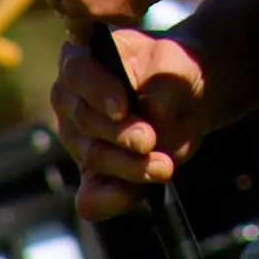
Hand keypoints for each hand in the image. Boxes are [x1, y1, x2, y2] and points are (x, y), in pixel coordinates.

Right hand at [50, 27, 215, 220]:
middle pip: (84, 121)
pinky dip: (111, 200)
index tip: (122, 109)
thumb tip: (152, 114)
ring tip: (163, 166)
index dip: (98, 92)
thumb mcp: (177, 66)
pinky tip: (137, 194)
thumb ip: (164, 87)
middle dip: (119, 135)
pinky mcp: (93, 174)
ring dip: (128, 166)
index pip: (79, 73)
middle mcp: (70, 99)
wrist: (188, 99)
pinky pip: (91, 197)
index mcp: (82, 58)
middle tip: (149, 140)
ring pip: (93, 158)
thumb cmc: (175, 70)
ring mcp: (77, 140)